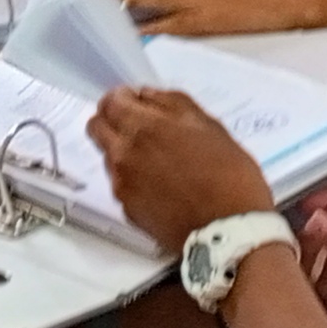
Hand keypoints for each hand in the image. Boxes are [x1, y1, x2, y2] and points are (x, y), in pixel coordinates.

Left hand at [86, 87, 274, 253]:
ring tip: (159, 160)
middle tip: (139, 125)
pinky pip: (120, 184)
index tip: (138, 102)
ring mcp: (122, 185)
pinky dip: (133, 178)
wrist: (230, 231)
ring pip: (108, 156)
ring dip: (123, 150)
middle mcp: (123, 155)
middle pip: (96, 127)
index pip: (109, 102)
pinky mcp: (127, 210)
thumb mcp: (209, 126)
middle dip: (112, 120)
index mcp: (142, 128)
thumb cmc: (229, 176)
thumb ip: (173, 103)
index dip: (122, 98)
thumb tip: (147, 96)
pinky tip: (162, 184)